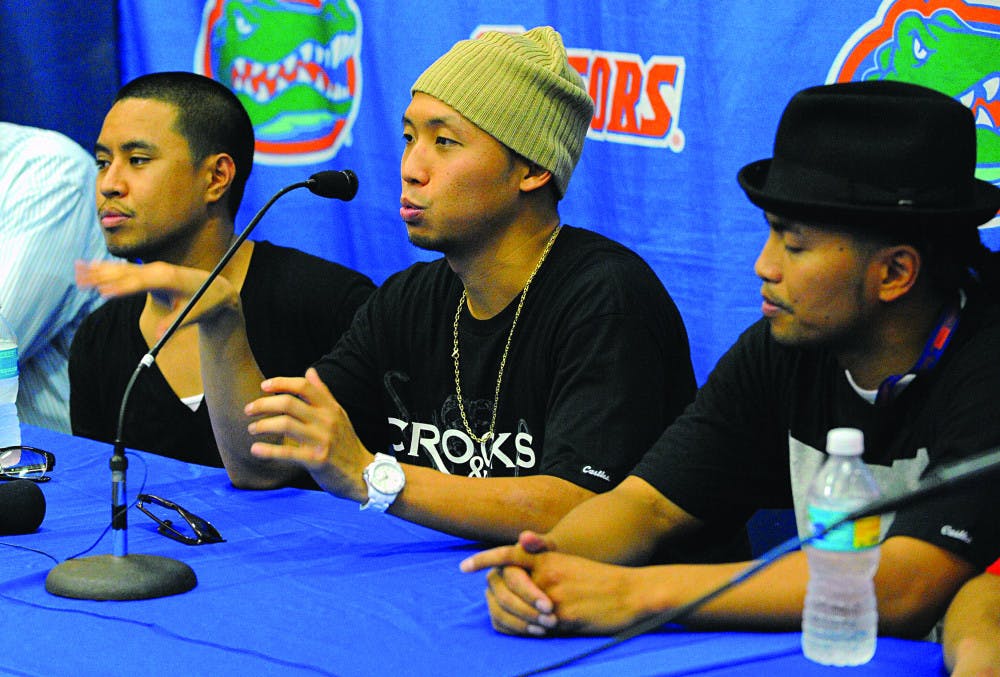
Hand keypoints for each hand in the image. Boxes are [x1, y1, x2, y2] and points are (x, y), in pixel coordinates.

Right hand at [75, 259, 239, 333]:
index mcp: (169, 278)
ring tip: (77, 270)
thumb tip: (158, 338)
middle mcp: (158, 270)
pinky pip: (124, 270)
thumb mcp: (195, 314)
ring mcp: (152, 269)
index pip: (141, 283)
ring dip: (100, 269)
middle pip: (126, 272)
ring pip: (122, 269)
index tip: (103, 293)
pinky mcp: (148, 273)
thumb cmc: (206, 302)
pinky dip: (106, 269)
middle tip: (80, 281)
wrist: (216, 288)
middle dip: (103, 276)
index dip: (123, 287)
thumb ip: (176, 324)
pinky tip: (88, 268)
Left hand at [245, 367, 370, 499]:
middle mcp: (327, 420)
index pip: (304, 386)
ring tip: (252, 429)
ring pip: (285, 425)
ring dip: (263, 425)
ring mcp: (322, 439)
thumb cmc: (346, 443)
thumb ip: (323, 393)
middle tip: (248, 410)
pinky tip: (255, 449)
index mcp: (330, 407)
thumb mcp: (338, 414)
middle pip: (289, 403)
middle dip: (263, 404)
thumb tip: (309, 371)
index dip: (281, 383)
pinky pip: (288, 452)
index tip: (263, 386)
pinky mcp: (317, 459)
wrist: (362, 473)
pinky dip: (268, 450)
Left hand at [462, 531, 646, 636]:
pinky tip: (540, 631)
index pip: (508, 554)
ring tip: (524, 622)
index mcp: (548, 558)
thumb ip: (543, 567)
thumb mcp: (570, 564)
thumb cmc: (600, 580)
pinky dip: (532, 630)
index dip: (484, 559)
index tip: (463, 567)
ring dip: (516, 618)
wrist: (631, 593)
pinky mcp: (563, 618)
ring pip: (517, 609)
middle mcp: (546, 574)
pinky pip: (535, 627)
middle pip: (504, 585)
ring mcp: (553, 597)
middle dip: (496, 598)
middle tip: (492, 605)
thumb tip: (519, 580)